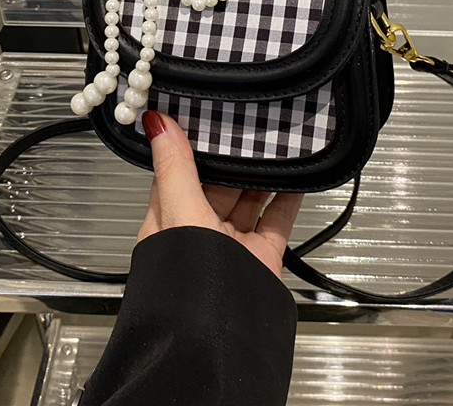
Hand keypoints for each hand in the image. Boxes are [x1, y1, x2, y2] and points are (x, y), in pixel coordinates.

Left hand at [137, 111, 302, 278]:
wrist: (221, 337)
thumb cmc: (188, 279)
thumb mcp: (180, 212)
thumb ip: (174, 168)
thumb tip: (156, 122)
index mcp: (168, 220)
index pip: (176, 172)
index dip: (190, 144)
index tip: (206, 115)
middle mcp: (198, 231)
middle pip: (216, 184)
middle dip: (230, 157)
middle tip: (248, 124)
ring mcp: (230, 245)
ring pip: (247, 200)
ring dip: (260, 175)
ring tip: (274, 144)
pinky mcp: (259, 258)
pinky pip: (275, 221)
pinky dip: (287, 200)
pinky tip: (297, 180)